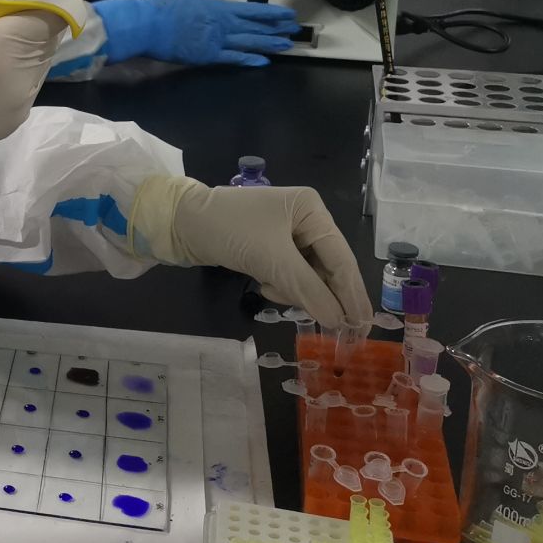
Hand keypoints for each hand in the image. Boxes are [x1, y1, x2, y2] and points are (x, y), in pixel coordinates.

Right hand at [0, 0, 63, 201]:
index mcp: (7, 53)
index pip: (51, 7)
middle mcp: (25, 81)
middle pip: (44, 31)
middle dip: (17, 9)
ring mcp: (18, 107)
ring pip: (31, 55)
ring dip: (8, 37)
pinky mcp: (6, 123)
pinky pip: (16, 78)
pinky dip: (1, 62)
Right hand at [96, 0, 299, 66]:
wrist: (147, 26)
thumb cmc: (157, 10)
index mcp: (215, 7)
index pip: (251, 9)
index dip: (271, 13)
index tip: (285, 14)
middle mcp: (221, 22)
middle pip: (255, 25)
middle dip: (276, 28)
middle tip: (293, 29)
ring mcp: (217, 39)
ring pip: (251, 41)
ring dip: (270, 43)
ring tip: (287, 45)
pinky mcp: (208, 55)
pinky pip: (234, 58)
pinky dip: (250, 60)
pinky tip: (265, 61)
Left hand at [133, 177, 370, 328]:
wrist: (178, 224)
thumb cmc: (229, 231)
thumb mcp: (272, 260)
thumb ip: (309, 289)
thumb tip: (339, 320)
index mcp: (312, 209)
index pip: (341, 258)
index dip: (352, 294)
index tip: (363, 325)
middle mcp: (305, 218)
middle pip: (327, 268)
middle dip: (322, 296)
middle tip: (343, 333)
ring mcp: (287, 233)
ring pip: (307, 276)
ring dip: (293, 290)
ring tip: (270, 290)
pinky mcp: (268, 248)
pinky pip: (288, 275)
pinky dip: (279, 286)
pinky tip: (262, 286)